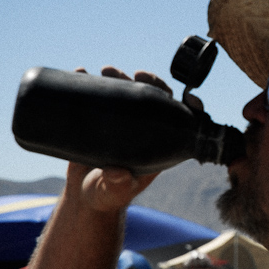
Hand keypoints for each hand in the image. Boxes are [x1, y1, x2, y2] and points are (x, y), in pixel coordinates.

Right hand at [65, 66, 171, 211]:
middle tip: (133, 75)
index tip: (182, 94)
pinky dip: (91, 80)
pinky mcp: (101, 119)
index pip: (181, 118)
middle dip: (148, 82)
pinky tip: (81, 71)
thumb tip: (118, 173)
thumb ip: (117, 185)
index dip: (187, 105)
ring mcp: (123, 122)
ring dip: (120, 77)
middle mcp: (146, 129)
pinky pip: (101, 94)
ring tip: (106, 70)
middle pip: (154, 98)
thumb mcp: (113, 192)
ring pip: (128, 91)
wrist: (84, 196)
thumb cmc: (106, 197)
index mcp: (160, 144)